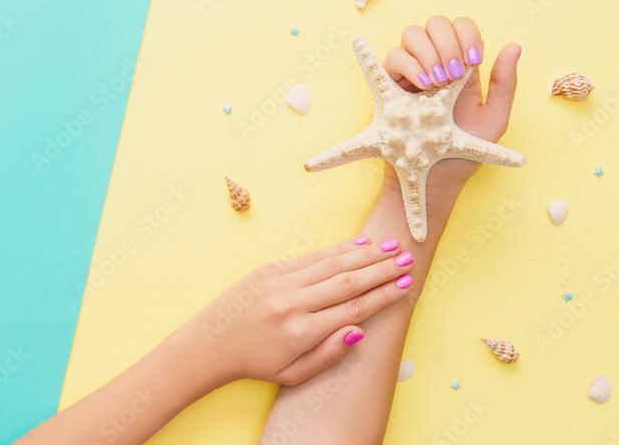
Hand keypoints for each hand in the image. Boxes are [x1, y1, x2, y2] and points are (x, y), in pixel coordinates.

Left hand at [185, 236, 414, 385]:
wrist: (210, 343)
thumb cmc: (256, 363)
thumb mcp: (293, 373)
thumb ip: (329, 353)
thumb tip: (360, 330)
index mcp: (302, 331)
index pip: (353, 309)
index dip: (383, 295)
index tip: (406, 285)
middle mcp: (293, 302)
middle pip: (347, 281)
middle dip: (381, 269)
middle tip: (407, 258)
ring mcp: (280, 281)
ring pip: (331, 263)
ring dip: (364, 254)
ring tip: (390, 246)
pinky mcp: (270, 269)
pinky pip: (310, 257)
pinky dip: (336, 250)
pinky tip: (357, 245)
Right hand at [382, 16, 520, 195]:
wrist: (433, 175)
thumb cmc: (462, 150)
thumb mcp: (494, 118)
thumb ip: (505, 83)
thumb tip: (514, 46)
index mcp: (461, 66)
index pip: (462, 28)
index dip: (467, 34)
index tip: (473, 60)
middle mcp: (435, 62)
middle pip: (436, 23)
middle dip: (448, 42)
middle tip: (454, 73)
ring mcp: (411, 70)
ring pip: (413, 34)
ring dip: (428, 52)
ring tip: (437, 81)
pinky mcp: (389, 83)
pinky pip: (394, 56)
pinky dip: (409, 64)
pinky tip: (423, 85)